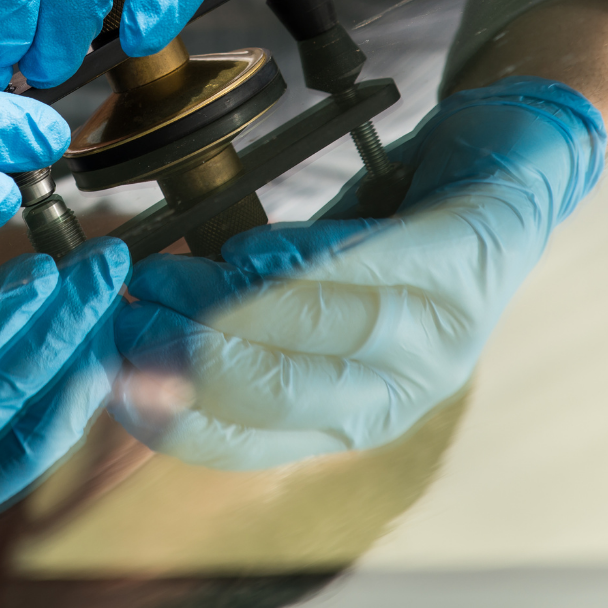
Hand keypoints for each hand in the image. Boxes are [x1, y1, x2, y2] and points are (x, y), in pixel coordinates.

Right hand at [111, 78, 605, 469]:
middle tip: (128, 322)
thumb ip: (234, 320)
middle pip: (288, 398)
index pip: (250, 442)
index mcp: (350, 415)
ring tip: (170, 277)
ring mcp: (445, 329)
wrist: (497, 165)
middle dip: (196, 363)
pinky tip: (254, 251)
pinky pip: (382, 267)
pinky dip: (311, 261)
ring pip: (332, 337)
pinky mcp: (466, 258)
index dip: (175, 418)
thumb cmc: (387, 234)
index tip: (110, 381)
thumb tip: (130, 330)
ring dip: (238, 308)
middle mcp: (401, 391)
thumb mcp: (305, 294)